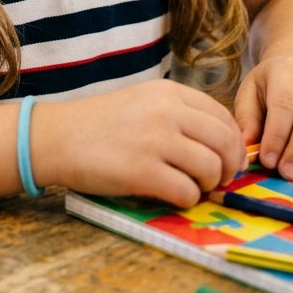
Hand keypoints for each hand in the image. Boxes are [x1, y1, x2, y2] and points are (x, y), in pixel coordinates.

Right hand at [36, 79, 245, 206]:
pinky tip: (171, 195)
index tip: (227, 161)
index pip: (223, 117)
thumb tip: (222, 145)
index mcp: (169, 92)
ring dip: (207, 185)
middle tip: (214, 180)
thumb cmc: (102, 124)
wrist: (58, 136)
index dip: (234, 144)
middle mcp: (166, 111)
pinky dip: (186, 199)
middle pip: (224, 142)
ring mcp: (155, 140)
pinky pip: (187, 192)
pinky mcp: (142, 171)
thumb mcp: (144, 102)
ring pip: (210, 168)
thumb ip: (180, 114)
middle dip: (227, 167)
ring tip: (190, 187)